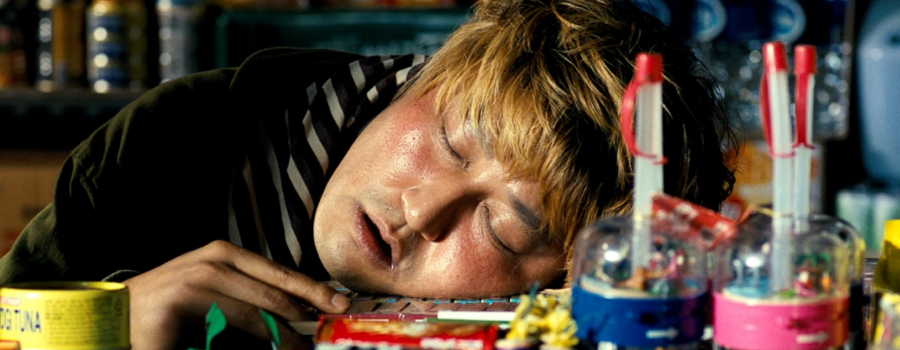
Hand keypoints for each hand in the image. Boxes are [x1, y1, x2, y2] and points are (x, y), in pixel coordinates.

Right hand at [122, 240, 350, 349]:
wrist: (114, 316)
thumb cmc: (171, 310)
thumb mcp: (218, 296)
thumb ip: (253, 300)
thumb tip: (299, 315)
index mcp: (225, 254)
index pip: (280, 272)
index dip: (312, 290)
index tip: (340, 304)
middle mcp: (212, 262)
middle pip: (273, 292)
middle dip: (302, 316)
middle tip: (325, 333)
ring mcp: (194, 280)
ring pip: (253, 313)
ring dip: (281, 336)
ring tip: (299, 348)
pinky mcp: (178, 304)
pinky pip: (224, 329)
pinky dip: (248, 341)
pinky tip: (266, 348)